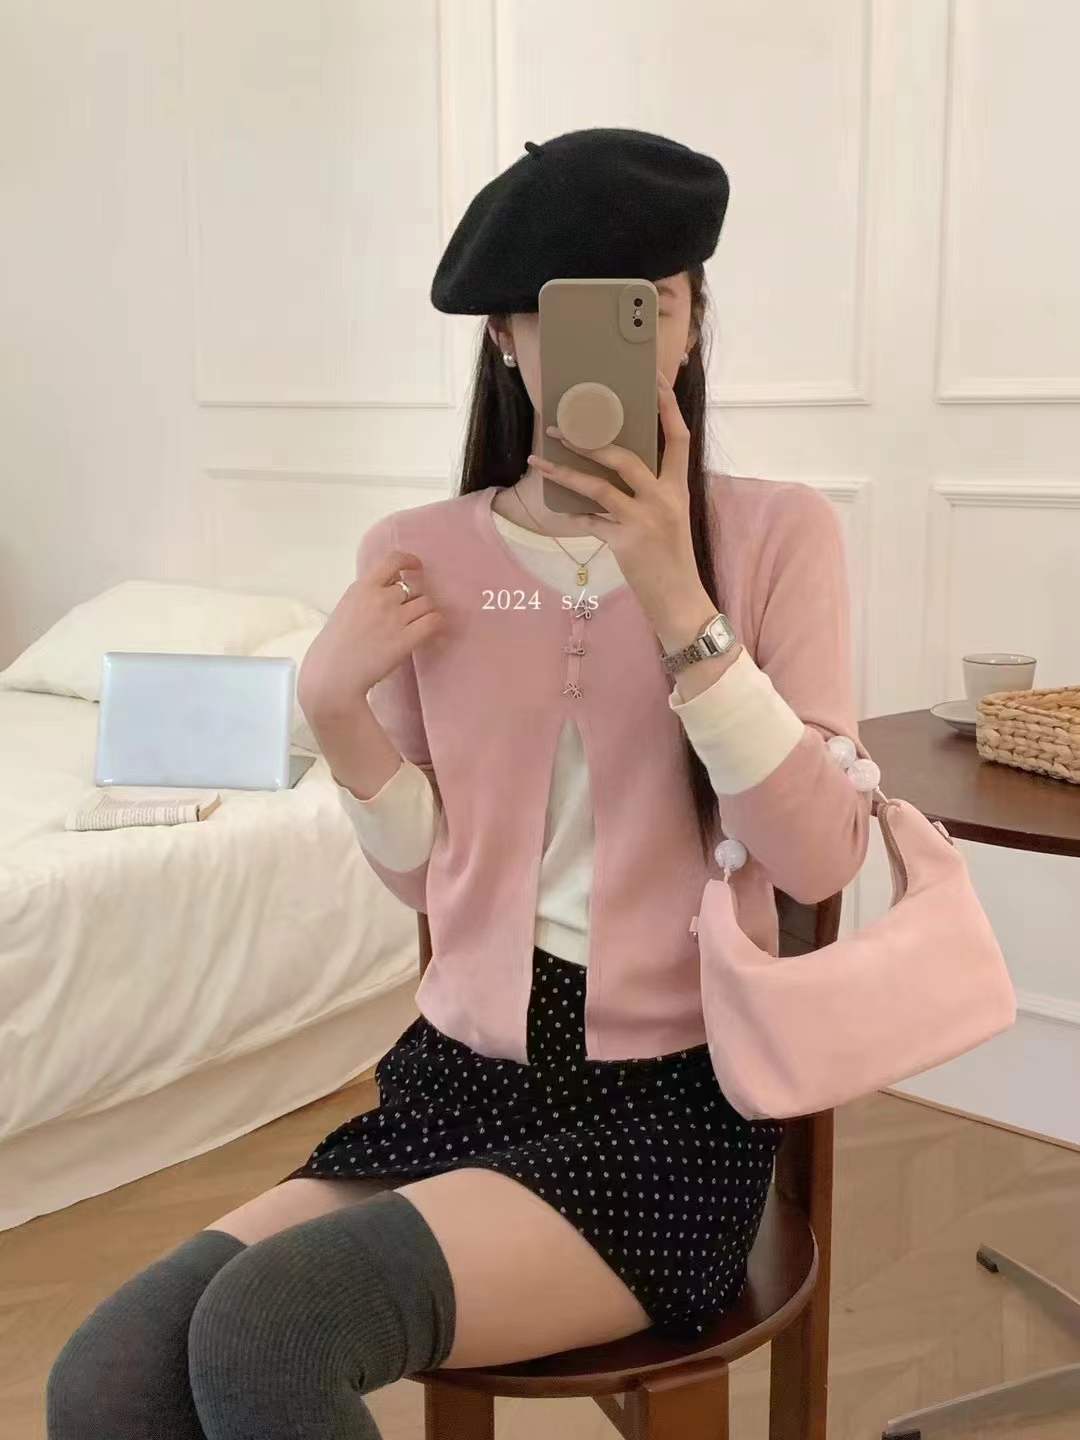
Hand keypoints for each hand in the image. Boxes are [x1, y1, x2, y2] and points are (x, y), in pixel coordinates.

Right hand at [297, 548, 444, 716]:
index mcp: (362, 588)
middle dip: (416, 599)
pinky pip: (434, 622)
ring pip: (427, 603)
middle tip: (411, 615)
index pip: (393, 560)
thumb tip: (391, 591)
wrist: (332, 677)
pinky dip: (436, 626)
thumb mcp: (345, 609)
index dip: (410, 561)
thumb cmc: (334, 649)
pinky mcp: (405, 639)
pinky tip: (431, 634)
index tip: (416, 567)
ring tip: (418, 627)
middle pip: (415, 587)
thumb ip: (367, 597)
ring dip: (426, 613)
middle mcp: (380, 598)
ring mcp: (394, 618)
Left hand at [526, 369, 706, 627]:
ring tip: (539, 461)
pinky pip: (590, 522)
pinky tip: (557, 509)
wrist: (680, 599)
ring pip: (598, 487)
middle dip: (589, 440)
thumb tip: (616, 467)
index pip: (679, 437)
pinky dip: (573, 515)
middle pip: (626, 456)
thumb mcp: (671, 517)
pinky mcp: (625, 542)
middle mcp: (664, 498)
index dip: (668, 406)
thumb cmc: (672, 557)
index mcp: (678, 488)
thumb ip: (651, 491)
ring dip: (564, 473)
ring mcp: (644, 520)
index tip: (655, 380)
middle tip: (560, 429)